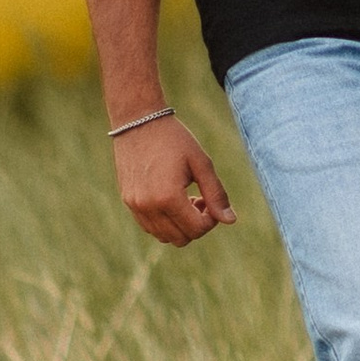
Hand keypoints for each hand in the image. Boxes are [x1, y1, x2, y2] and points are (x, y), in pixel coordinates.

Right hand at [112, 113, 236, 244]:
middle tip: (200, 199)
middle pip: (182, 238)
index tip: (210, 199)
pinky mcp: (129, 202)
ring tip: (186, 198)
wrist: (139, 122)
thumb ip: (216, 194)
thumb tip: (231, 221)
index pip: (197, 229)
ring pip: (165, 236)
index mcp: (168, 197)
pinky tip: (171, 199)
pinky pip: (150, 228)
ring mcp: (136, 206)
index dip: (211, 219)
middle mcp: (149, 207)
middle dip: (196, 224)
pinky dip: (165, 222)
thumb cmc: (174, 139)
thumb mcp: (201, 163)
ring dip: (180, 225)